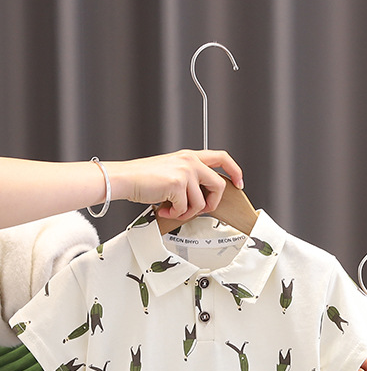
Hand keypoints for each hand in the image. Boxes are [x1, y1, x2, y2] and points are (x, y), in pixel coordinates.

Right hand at [107, 149, 244, 221]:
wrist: (124, 178)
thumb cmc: (144, 178)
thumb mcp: (172, 171)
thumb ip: (190, 179)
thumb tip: (204, 199)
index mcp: (190, 156)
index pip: (222, 157)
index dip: (235, 171)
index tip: (239, 183)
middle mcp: (190, 161)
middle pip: (219, 186)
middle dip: (212, 203)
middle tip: (199, 210)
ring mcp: (185, 172)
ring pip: (201, 202)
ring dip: (187, 212)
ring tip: (172, 210)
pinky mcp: (177, 184)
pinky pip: (186, 208)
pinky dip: (175, 214)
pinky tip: (164, 209)